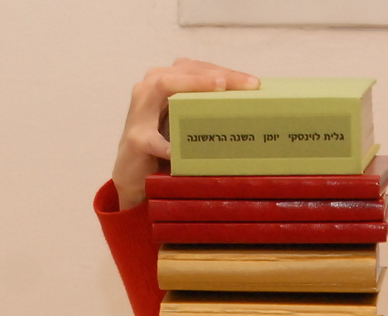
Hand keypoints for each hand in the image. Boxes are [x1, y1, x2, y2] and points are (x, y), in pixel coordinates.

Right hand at [113, 58, 259, 210]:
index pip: (196, 68)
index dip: (225, 71)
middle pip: (184, 71)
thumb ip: (204, 109)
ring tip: (219, 89)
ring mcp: (139, 113)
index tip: (253, 82)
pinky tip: (179, 151)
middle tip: (248, 84)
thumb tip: (249, 109)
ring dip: (193, 85)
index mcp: (163, 82)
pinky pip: (152, 139)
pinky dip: (166, 145)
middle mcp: (148, 89)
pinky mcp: (136, 139)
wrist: (133, 176)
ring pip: (164, 86)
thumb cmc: (166, 145)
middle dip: (218, 74)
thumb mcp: (185, 123)